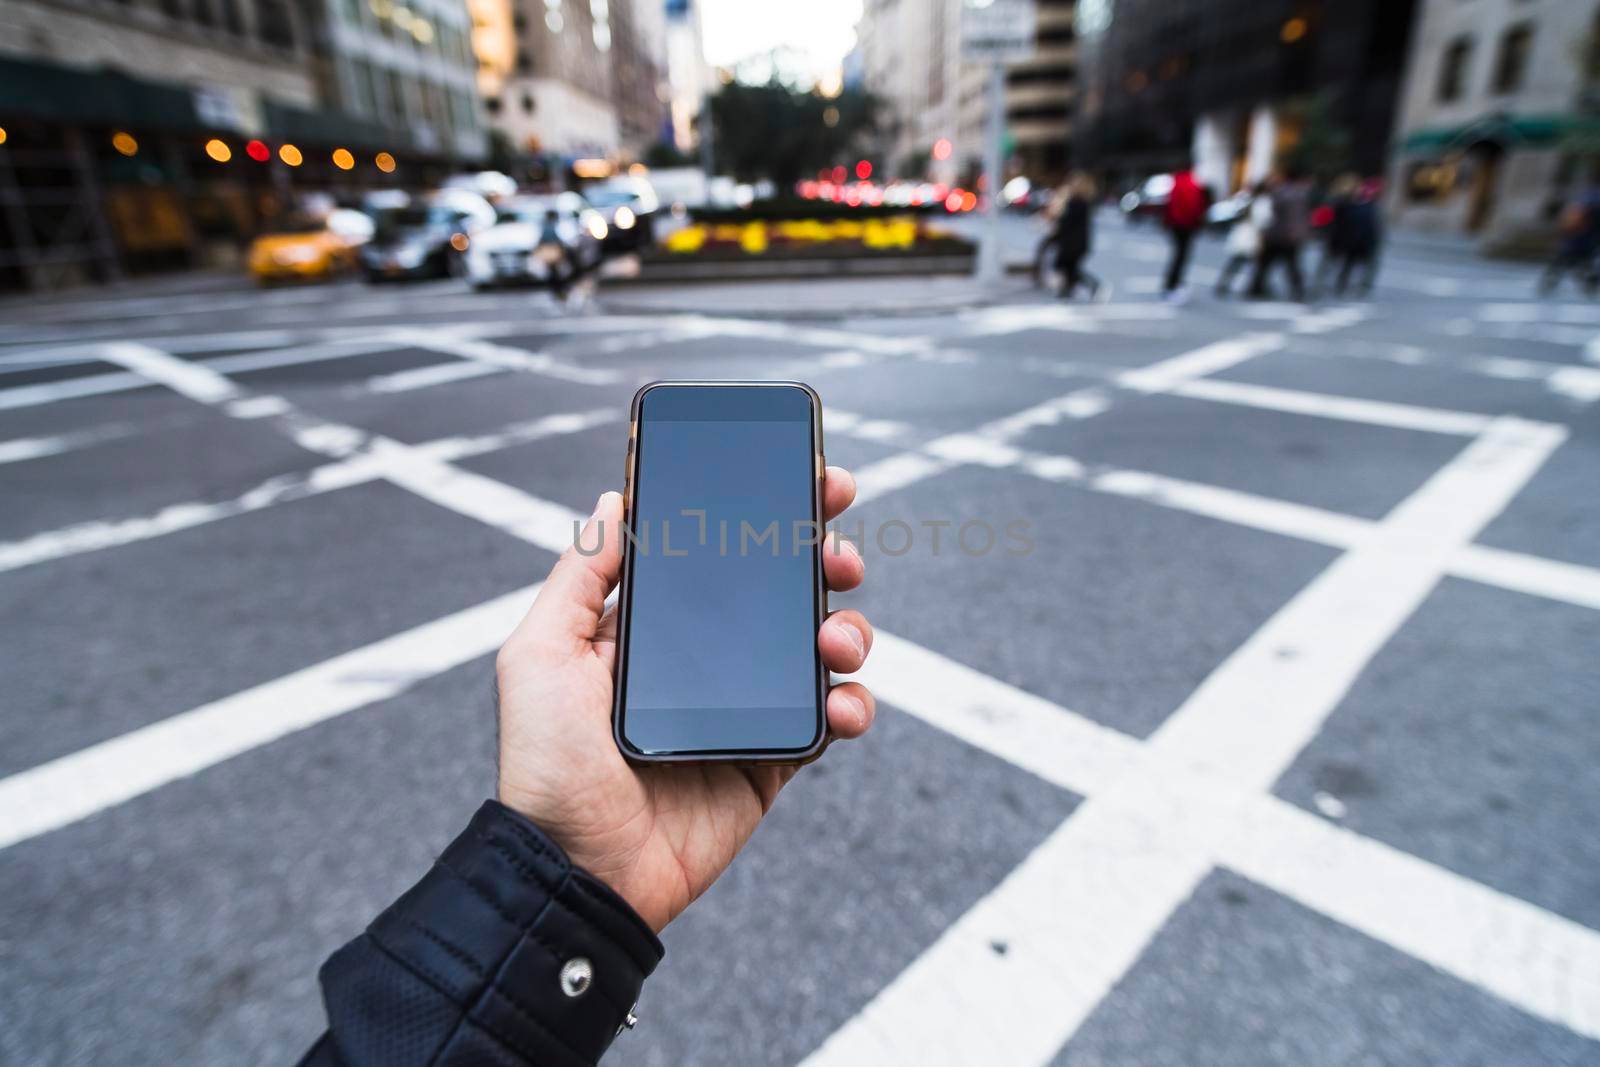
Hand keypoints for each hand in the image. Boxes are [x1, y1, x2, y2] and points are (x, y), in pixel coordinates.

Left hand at [495, 468, 873, 931]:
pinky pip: (827, 720)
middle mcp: (701, 659)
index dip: (764, 516)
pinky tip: (843, 705)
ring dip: (847, 629)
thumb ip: (581, 577)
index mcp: (650, 627)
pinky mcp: (770, 759)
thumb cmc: (544, 766)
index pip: (716, 555)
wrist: (578, 873)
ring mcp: (741, 708)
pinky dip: (851, 705)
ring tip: (836, 638)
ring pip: (816, 647)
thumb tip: (616, 498)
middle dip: (824, 560)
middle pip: (781, 591)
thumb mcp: (539, 655)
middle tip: (840, 555)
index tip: (810, 483)